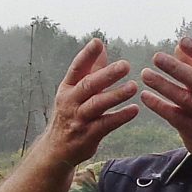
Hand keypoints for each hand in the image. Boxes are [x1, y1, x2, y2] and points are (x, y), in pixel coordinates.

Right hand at [44, 38, 140, 163]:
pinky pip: (106, 124)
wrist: (56, 149)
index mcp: (67, 88)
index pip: (76, 68)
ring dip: (116, 95)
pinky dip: (120, 117)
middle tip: (125, 65)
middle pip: (88, 85)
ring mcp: (79, 119)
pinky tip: (134, 110)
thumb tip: (102, 46)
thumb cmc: (71, 114)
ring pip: (97, 105)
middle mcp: (70, 102)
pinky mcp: (88, 135)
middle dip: (107, 74)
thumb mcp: (75, 91)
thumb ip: (91, 69)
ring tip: (133, 87)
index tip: (98, 42)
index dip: (86, 55)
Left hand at [140, 36, 191, 164]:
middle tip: (157, 57)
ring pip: (182, 98)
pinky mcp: (191, 129)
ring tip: (145, 74)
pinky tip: (145, 96)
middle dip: (176, 67)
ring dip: (162, 85)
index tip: (182, 41)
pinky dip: (158, 105)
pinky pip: (172, 115)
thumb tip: (178, 47)